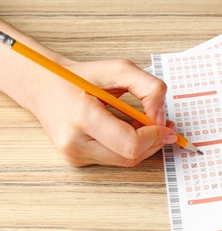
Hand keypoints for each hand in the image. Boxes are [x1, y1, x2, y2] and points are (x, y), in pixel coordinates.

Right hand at [0, 20, 176, 166]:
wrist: (45, 86)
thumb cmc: (80, 77)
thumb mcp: (118, 69)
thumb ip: (148, 88)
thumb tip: (160, 117)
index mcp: (83, 117)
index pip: (131, 144)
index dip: (154, 136)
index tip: (166, 126)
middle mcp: (75, 142)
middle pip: (130, 157)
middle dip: (153, 142)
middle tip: (163, 126)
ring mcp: (74, 154)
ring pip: (124, 161)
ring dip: (142, 145)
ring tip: (144, 124)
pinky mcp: (76, 159)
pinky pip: (113, 159)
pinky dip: (127, 147)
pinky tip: (126, 130)